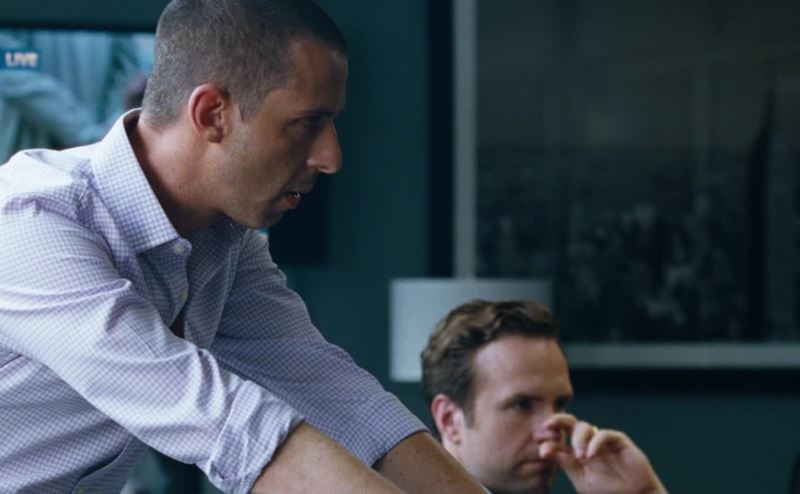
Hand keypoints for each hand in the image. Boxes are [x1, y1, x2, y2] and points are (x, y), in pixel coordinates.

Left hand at [539, 414, 666, 493]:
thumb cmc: (607, 491)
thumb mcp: (581, 479)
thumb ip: (565, 463)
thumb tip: (544, 450)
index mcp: (575, 452)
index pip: (559, 437)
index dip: (549, 437)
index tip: (540, 443)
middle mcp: (587, 443)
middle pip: (569, 423)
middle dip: (557, 420)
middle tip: (548, 425)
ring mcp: (602, 440)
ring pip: (585, 427)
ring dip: (578, 439)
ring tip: (580, 456)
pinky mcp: (618, 441)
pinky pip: (604, 434)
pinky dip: (595, 442)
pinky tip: (590, 455)